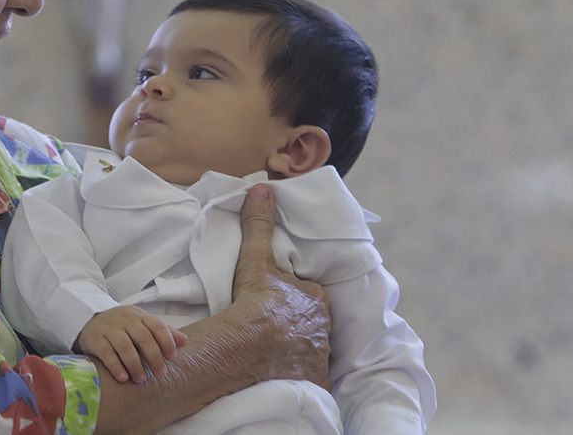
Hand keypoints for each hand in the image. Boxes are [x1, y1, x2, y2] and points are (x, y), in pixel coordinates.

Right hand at [75, 305, 187, 383]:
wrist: (89, 321)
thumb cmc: (122, 326)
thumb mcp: (141, 324)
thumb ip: (162, 332)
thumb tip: (184, 341)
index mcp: (139, 316)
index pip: (157, 325)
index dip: (166, 341)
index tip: (172, 358)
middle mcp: (125, 320)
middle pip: (143, 337)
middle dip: (154, 357)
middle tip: (161, 374)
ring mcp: (109, 329)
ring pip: (125, 345)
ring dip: (135, 364)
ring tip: (140, 379)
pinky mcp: (95, 339)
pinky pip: (106, 353)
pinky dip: (115, 366)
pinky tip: (123, 377)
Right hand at [231, 183, 332, 390]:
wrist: (249, 347)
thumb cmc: (256, 302)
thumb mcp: (256, 258)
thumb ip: (259, 224)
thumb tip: (262, 189)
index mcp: (316, 300)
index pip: (311, 296)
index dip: (296, 298)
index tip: (280, 301)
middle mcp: (323, 329)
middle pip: (313, 324)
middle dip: (300, 325)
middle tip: (275, 326)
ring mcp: (318, 358)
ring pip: (311, 351)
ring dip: (297, 351)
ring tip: (274, 352)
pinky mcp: (310, 383)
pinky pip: (305, 379)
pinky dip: (295, 377)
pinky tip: (279, 375)